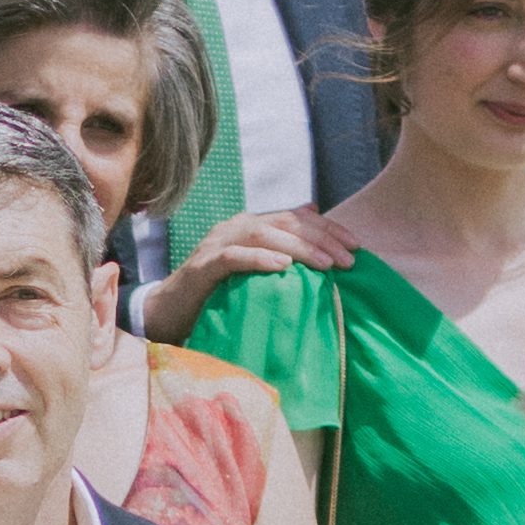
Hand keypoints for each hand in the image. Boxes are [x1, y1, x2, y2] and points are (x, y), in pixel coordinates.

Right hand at [141, 205, 347, 344]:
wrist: (167, 312)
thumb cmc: (215, 293)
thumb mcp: (254, 268)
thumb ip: (280, 243)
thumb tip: (314, 211)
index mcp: (251, 225)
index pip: (297, 218)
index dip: (329, 229)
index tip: (357, 247)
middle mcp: (235, 227)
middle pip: (286, 223)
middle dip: (322, 240)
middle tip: (348, 260)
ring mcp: (217, 243)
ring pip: (263, 234)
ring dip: (299, 249)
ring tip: (326, 265)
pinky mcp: (202, 265)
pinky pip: (234, 257)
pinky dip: (259, 259)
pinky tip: (283, 267)